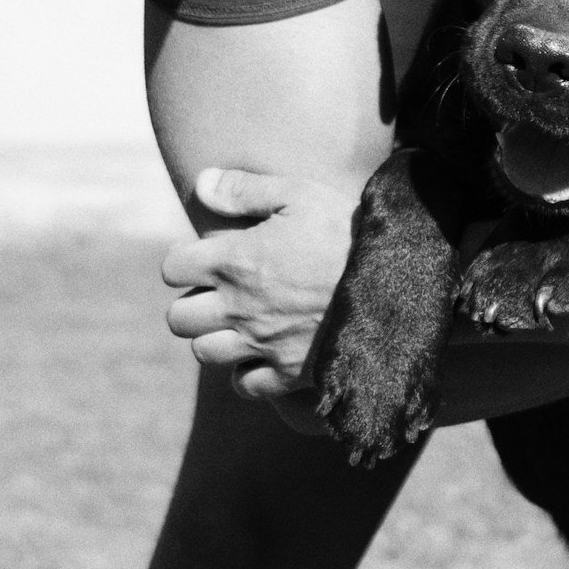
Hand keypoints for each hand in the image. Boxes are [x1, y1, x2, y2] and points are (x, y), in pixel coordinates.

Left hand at [161, 167, 357, 412]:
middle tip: (218, 292)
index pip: (171, 269)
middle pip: (177, 319)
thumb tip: (201, 183)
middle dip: (191, 303)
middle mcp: (238, 307)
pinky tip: (263, 354)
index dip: (183, 260)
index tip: (205, 256)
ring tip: (238, 323)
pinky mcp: (289, 371)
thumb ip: (244, 189)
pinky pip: (246, 385)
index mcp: (234, 262)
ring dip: (214, 338)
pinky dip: (247, 373)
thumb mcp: (299, 193)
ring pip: (204, 352)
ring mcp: (262, 344)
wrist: (397, 281)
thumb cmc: (347, 231)